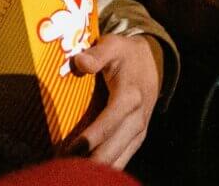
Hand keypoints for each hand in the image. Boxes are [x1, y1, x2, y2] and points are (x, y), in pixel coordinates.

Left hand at [64, 33, 158, 167]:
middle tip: (66, 170)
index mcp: (130, 95)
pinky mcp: (136, 139)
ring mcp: (139, 131)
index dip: (93, 136)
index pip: (112, 120)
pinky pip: (123, 159)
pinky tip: (87, 174)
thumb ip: (98, 54)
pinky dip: (107, 168)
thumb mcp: (113, 45)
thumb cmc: (126, 54)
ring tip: (73, 175)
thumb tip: (80, 61)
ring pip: (120, 158)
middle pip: (115, 147)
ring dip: (99, 168)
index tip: (73, 148)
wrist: (152, 63)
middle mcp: (138, 117)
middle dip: (93, 161)